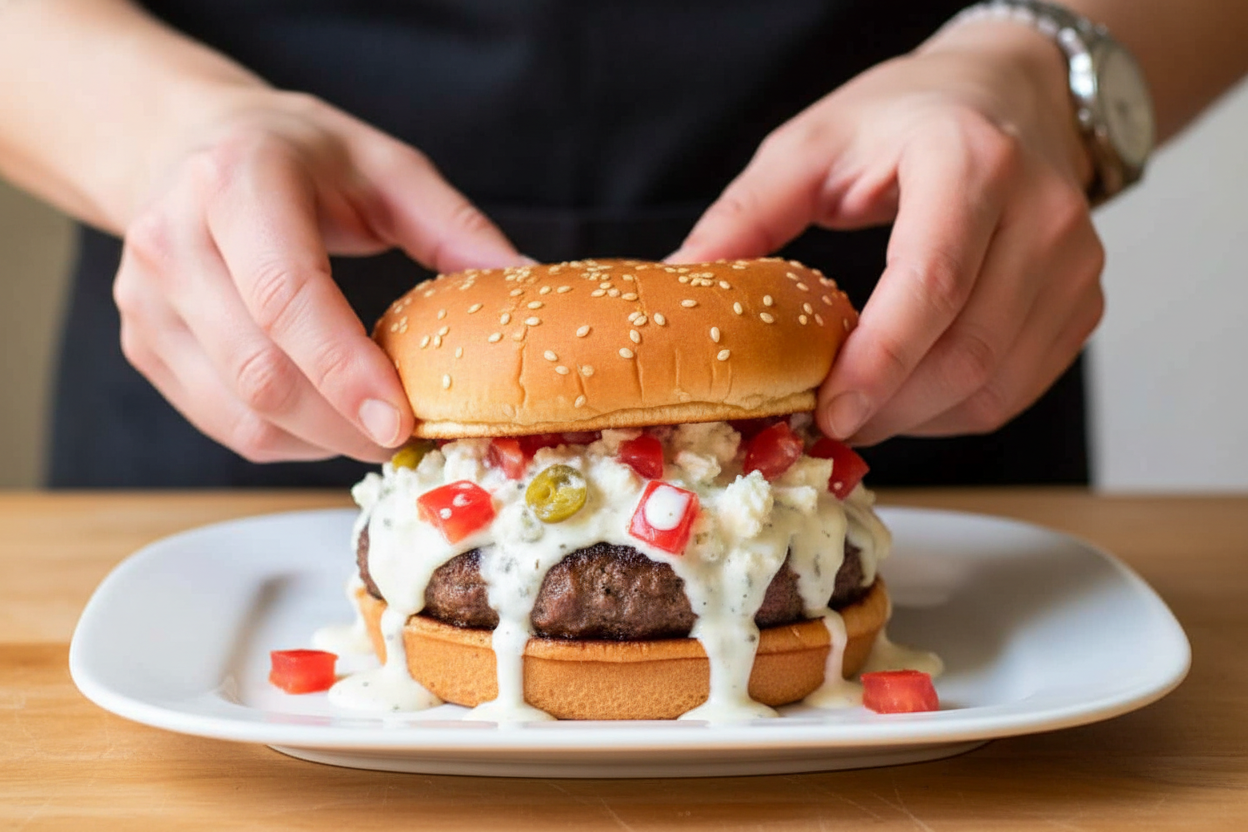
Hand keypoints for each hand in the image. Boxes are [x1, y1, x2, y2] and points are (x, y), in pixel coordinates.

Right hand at [114, 90, 525, 462]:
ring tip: (372, 430)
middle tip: (406, 438)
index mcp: (238, 182)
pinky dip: (283, 439)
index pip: (285, 296)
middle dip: (343, 425)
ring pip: (237, 412)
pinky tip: (325, 421)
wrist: (188, 143)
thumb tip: (526, 284)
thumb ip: (455, 227)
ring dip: (318, 441)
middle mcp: (173, 239)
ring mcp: (145, 298)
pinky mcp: (141, 342)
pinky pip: (220, 422)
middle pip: (260, 371)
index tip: (399, 422)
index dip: (344, 371)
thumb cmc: (299, 157)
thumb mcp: (385, 166)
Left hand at [671, 21, 1103, 445]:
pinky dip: (954, 411)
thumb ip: (746, 216)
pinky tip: (908, 396)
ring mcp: (1075, 264)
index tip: (830, 414)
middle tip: (825, 425)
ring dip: (917, 418)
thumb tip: (681, 284)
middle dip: (888, 407)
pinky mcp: (1082, 303)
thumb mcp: (812, 145)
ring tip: (859, 410)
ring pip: (996, 384)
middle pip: (968, 351)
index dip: (879, 363)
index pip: (932, 284)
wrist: (1007, 95)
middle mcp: (1041, 213)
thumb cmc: (906, 118)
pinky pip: (1016, 389)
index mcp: (969, 162)